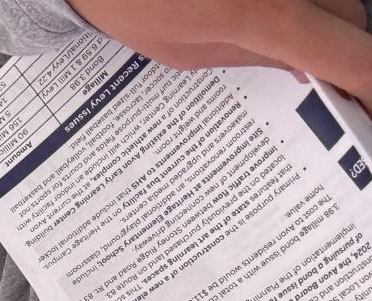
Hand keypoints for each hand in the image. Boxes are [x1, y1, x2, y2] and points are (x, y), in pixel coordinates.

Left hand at [67, 0, 371, 109]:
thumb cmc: (129, 2)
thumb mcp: (183, 51)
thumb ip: (252, 58)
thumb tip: (300, 69)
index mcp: (265, 15)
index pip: (348, 53)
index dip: (367, 85)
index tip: (368, 112)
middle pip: (355, 17)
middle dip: (351, 54)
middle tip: (342, 91)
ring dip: (331, 24)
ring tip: (313, 58)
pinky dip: (311, 5)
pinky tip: (290, 24)